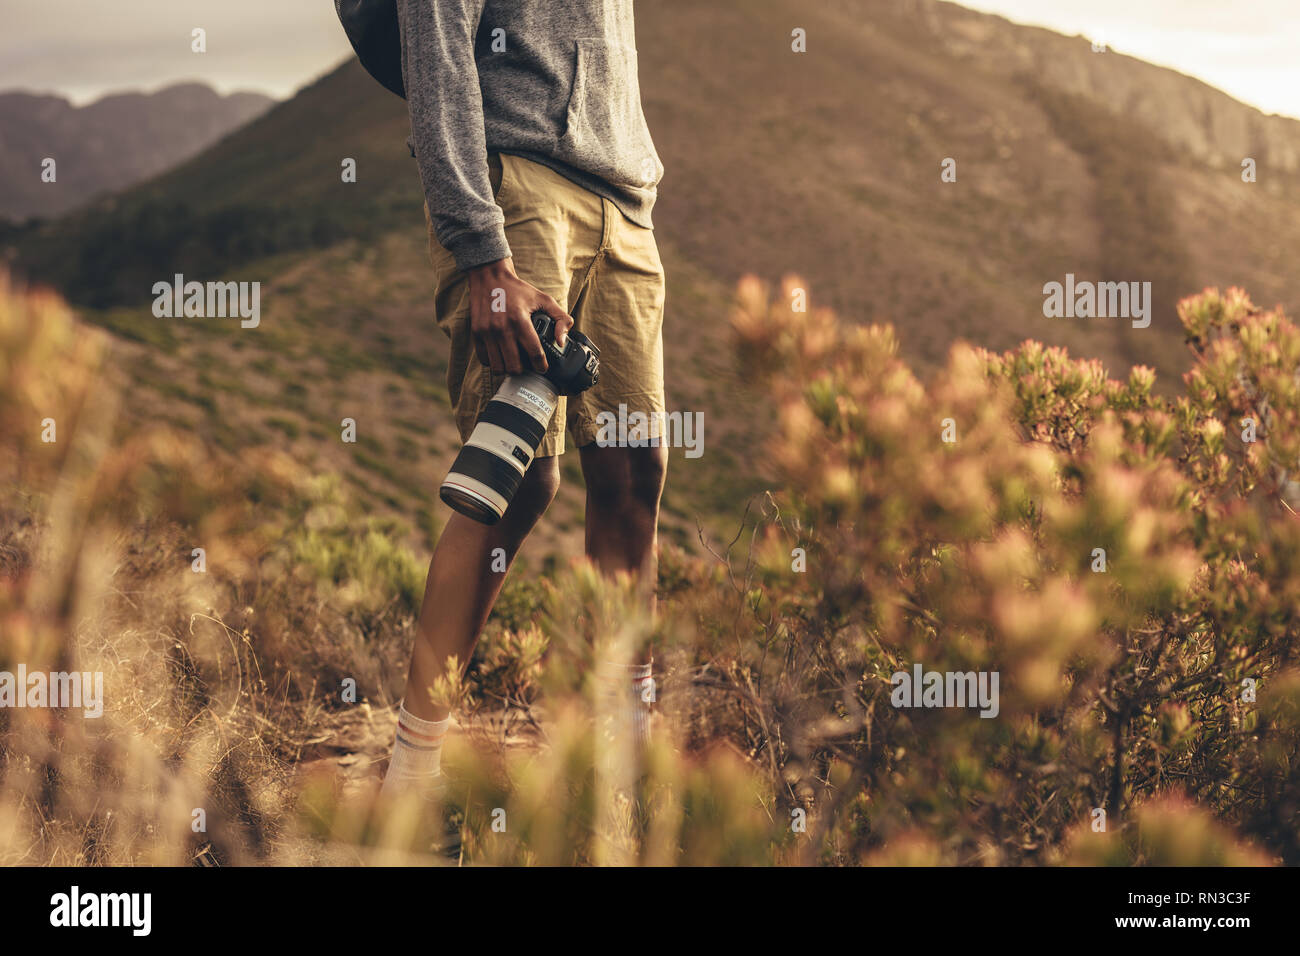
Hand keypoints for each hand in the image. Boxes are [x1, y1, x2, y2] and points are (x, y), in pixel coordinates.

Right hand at [467, 258, 573, 374]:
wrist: (489, 277)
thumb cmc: (518, 290)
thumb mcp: (544, 299)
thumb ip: (561, 318)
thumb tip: (562, 341)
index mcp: (520, 320)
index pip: (534, 353)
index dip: (541, 365)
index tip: (542, 367)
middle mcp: (502, 328)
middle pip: (515, 367)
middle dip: (524, 370)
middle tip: (527, 365)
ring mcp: (487, 332)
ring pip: (498, 367)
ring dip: (508, 368)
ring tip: (514, 362)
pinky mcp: (476, 333)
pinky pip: (484, 360)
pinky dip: (493, 362)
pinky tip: (501, 356)